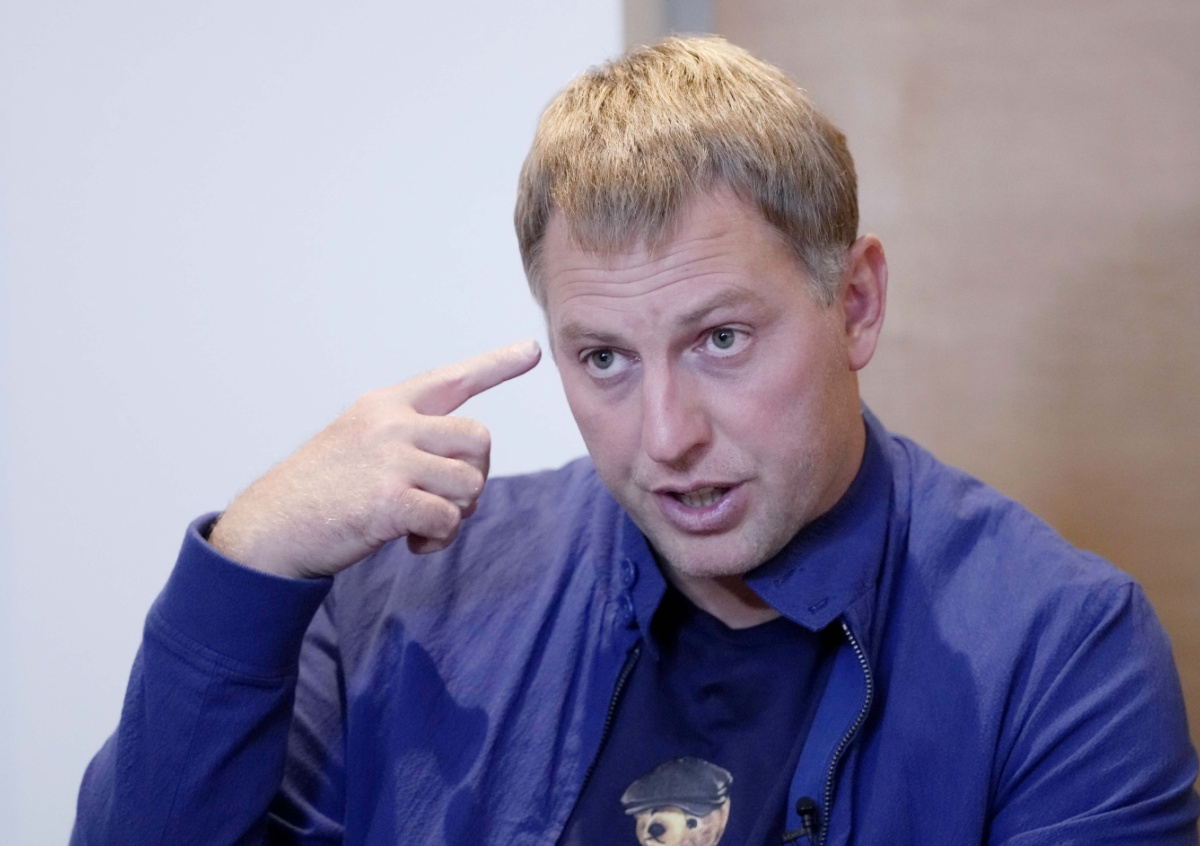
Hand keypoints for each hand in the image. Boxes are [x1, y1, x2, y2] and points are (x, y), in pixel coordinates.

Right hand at [208, 340, 541, 578]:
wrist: (269, 529)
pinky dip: (437, 538)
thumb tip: (468, 467)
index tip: (531, 351)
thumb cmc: (321, 493)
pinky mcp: (389, 499)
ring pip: (470, 481)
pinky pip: (448, 519)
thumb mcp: (361, 446)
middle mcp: (390, 423)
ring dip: (457, 512)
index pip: (451, 380)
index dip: (496, 366)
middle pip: (478, 439)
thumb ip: (410, 441)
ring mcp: (390, 458)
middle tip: (444, 501)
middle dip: (474, 475)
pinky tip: (409, 542)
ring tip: (422, 523)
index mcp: (384, 405)